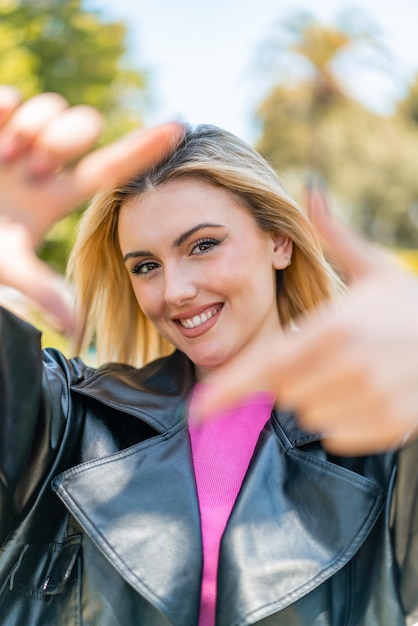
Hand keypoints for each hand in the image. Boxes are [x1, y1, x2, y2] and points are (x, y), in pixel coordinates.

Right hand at [0, 86, 181, 331]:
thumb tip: (74, 328)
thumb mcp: (8, 264)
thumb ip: (41, 289)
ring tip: (4, 158)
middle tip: (37, 166)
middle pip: (84, 126)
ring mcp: (15, 140)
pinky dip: (5, 111)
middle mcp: (42, 165)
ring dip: (31, 132)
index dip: (143, 150)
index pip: (110, 168)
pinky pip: (12, 97)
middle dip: (64, 141)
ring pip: (49, 107)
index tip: (178, 130)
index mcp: (55, 197)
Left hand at [195, 187, 417, 453]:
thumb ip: (336, 237)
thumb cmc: (413, 304)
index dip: (230, 387)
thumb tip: (310, 192)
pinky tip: (366, 392)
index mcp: (337, 328)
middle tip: (326, 353)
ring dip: (315, 396)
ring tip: (350, 370)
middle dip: (290, 376)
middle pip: (283, 392)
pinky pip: (335, 434)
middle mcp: (350, 368)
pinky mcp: (389, 427)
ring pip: (308, 414)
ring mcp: (372, 401)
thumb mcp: (376, 268)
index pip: (268, 366)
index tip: (199, 408)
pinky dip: (340, 417)